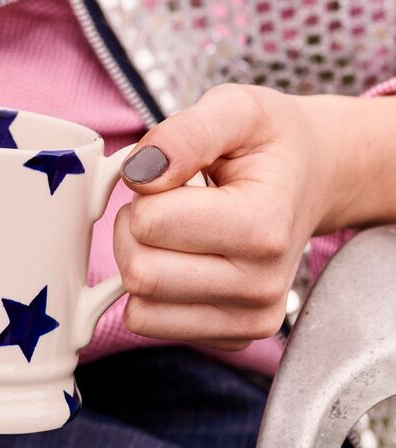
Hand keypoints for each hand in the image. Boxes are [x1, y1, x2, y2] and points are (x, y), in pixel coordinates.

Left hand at [113, 83, 347, 350]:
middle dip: (134, 230)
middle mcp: (263, 285)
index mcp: (264, 224)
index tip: (172, 175)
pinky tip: (186, 260)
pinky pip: (153, 326)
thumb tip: (138, 174)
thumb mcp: (235, 109)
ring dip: (141, 263)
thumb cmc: (269, 144)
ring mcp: (252, 319)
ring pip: (141, 309)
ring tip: (177, 231)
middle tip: (167, 203)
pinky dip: (154, 293)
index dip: (144, 190)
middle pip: (140, 274)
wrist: (313, 178)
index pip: (150, 224)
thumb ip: (185, 133)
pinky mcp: (235, 338)